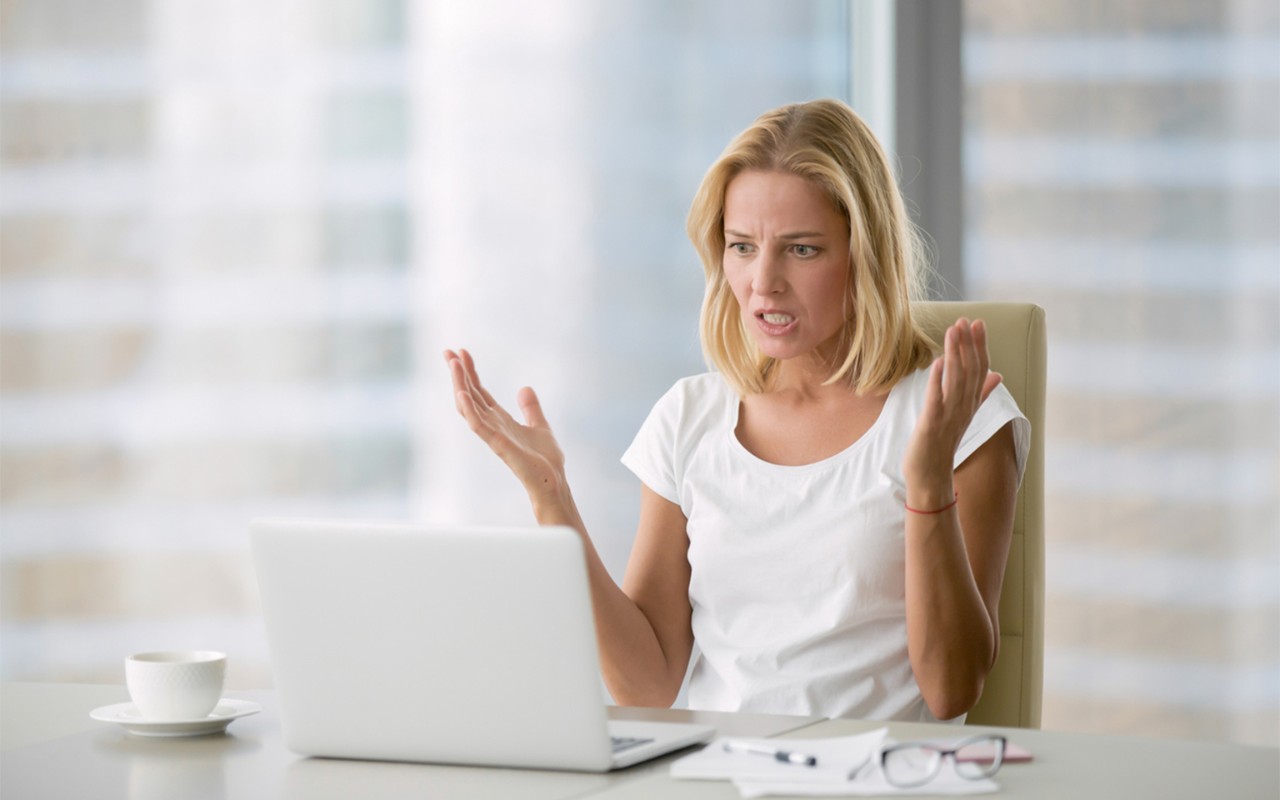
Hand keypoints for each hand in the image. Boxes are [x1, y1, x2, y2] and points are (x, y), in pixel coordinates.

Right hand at [444, 349, 567, 502]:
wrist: (553, 482)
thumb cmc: (545, 461)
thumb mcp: (540, 425)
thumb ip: (530, 408)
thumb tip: (525, 388)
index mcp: (500, 420)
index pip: (480, 392)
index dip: (470, 373)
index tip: (461, 352)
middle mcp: (492, 425)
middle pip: (470, 395)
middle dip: (458, 374)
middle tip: (447, 351)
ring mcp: (493, 435)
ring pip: (469, 406)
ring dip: (460, 385)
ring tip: (453, 363)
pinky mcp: (498, 445)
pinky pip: (478, 425)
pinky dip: (469, 409)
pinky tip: (462, 393)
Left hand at [903, 318, 1002, 503]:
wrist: (930, 476)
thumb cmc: (943, 444)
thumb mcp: (964, 415)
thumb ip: (981, 394)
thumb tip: (998, 375)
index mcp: (970, 404)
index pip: (980, 370)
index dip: (980, 346)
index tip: (978, 323)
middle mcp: (963, 408)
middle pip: (971, 371)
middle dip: (969, 344)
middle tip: (966, 320)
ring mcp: (949, 416)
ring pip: (956, 380)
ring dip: (955, 354)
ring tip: (953, 330)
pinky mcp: (931, 424)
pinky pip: (937, 399)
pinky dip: (938, 379)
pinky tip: (938, 361)